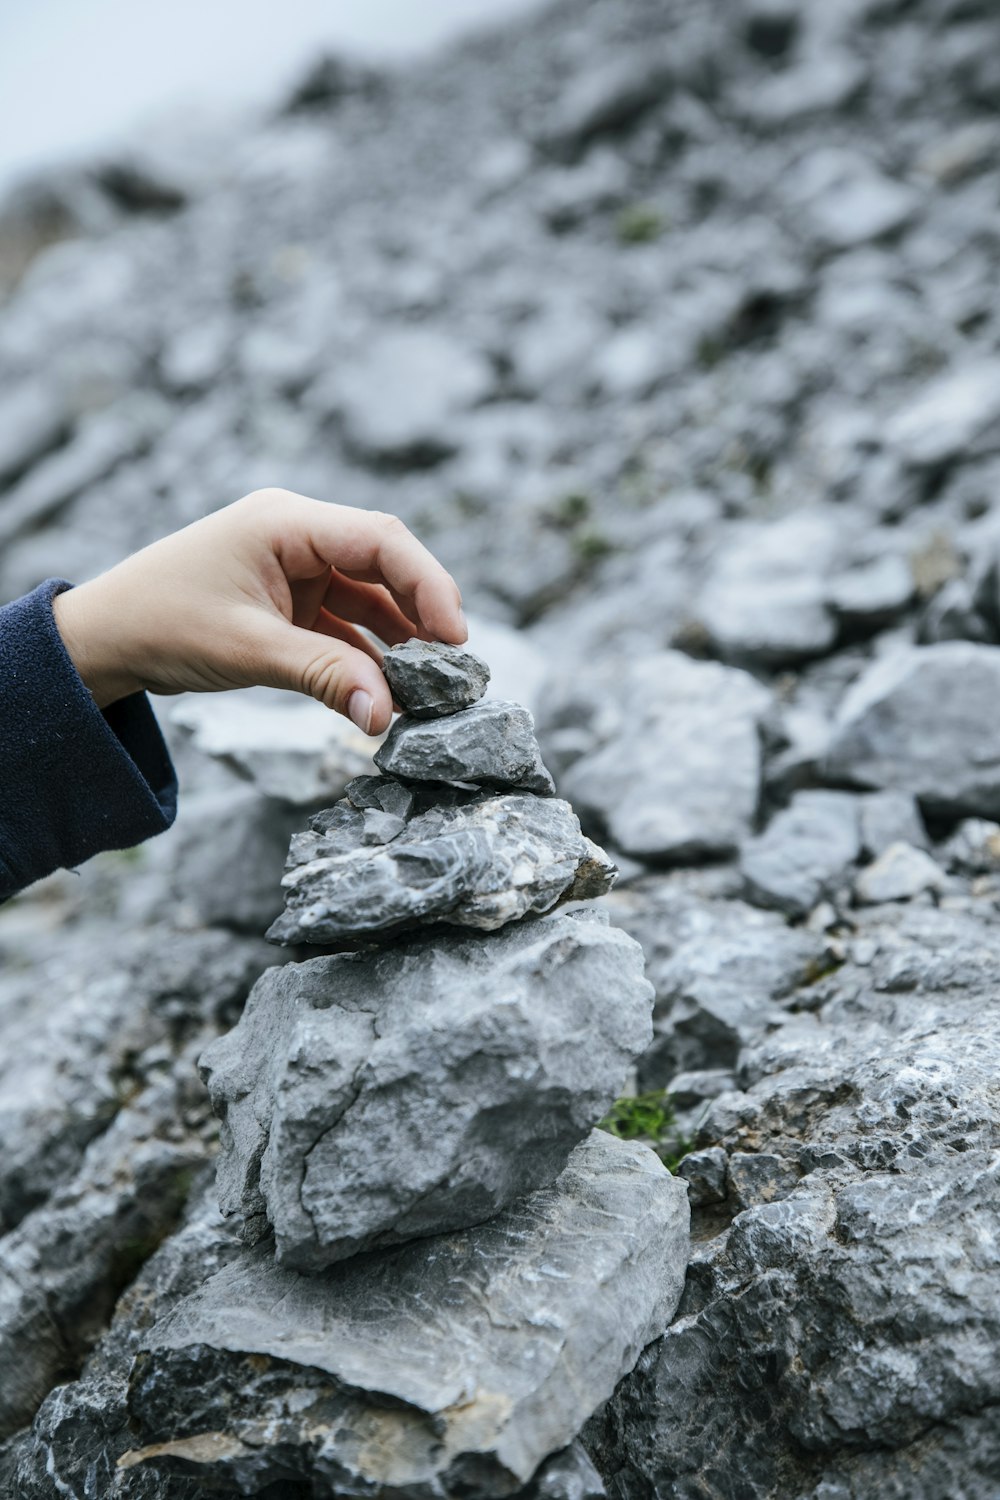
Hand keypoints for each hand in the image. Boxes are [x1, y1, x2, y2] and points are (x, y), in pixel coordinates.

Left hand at [51, 489, 466, 734]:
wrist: (102, 640)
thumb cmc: (161, 624)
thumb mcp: (247, 651)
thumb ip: (323, 678)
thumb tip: (384, 717)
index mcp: (286, 522)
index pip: (381, 541)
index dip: (429, 585)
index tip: (457, 638)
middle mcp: (297, 536)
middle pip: (385, 567)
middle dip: (422, 617)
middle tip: (454, 670)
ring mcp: (295, 569)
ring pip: (369, 600)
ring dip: (398, 643)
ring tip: (428, 690)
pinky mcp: (289, 602)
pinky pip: (344, 625)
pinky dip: (366, 656)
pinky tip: (387, 691)